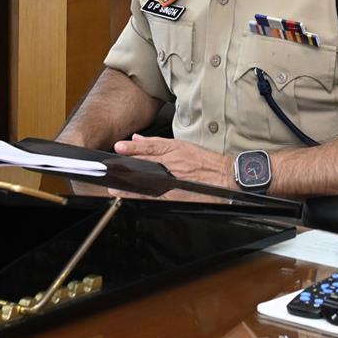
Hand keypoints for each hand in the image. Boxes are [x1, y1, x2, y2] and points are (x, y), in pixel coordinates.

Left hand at [112, 134, 233, 189]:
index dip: (133, 147)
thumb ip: (159, 144)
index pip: (150, 147)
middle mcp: (174, 163)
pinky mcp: (178, 194)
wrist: (227, 177)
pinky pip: (157, 195)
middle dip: (127, 165)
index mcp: (175, 149)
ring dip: (131, 184)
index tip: (119, 147)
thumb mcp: (184, 146)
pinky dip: (144, 196)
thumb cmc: (207, 162)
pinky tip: (133, 198)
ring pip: (149, 180)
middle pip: (146, 163)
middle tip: (110, 168)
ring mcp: (176, 180)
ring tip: (115, 187)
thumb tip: (138, 140)